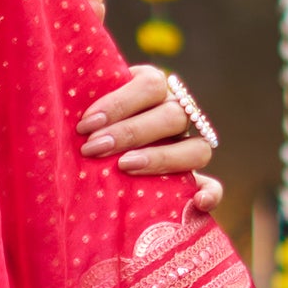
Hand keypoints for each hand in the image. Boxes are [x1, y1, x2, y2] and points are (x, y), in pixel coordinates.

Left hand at [78, 60, 220, 194]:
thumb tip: (74, 93)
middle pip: (173, 116)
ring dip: (162, 158)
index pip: (151, 84)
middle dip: (131, 132)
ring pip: (197, 148)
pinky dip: (211, 193)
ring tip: (124, 168)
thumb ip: (82, 97)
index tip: (86, 124)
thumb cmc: (82, 129)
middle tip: (94, 149)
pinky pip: (213, 185)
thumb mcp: (82, 107)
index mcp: (151, 89)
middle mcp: (174, 115)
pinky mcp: (194, 181)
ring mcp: (186, 148)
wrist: (90, 159)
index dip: (120, 103)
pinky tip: (197, 203)